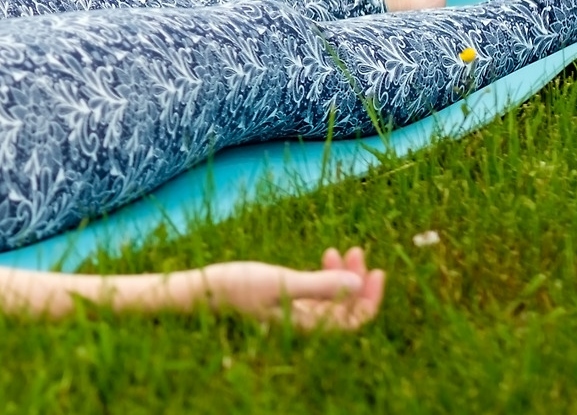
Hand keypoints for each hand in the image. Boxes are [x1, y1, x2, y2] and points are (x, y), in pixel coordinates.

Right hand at [197, 247, 384, 329]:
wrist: (199, 291)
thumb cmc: (236, 287)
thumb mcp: (280, 282)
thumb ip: (320, 286)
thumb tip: (358, 285)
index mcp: (306, 326)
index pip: (353, 321)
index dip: (370, 299)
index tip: (376, 271)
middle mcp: (303, 324)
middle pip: (346, 310)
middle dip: (358, 282)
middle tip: (358, 252)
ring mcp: (293, 313)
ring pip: (332, 299)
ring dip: (343, 275)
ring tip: (342, 250)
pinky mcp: (283, 301)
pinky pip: (317, 293)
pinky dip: (325, 275)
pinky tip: (325, 255)